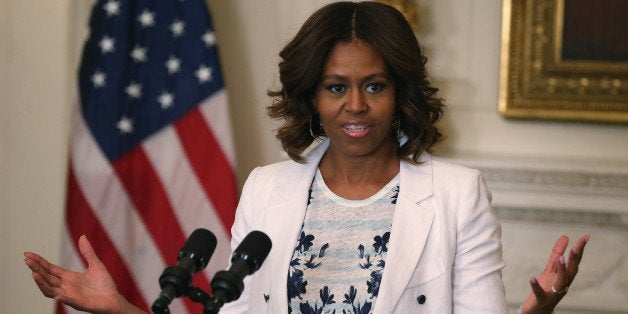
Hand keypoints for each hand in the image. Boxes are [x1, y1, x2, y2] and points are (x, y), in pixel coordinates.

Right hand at [24, 235, 140, 313]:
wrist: (114, 299)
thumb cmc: (104, 284)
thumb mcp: (96, 264)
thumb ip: (87, 252)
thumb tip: (82, 236)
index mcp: (69, 277)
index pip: (50, 269)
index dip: (39, 262)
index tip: (28, 255)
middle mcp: (66, 287)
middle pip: (47, 278)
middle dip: (36, 269)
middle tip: (27, 260)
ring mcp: (71, 296)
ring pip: (51, 290)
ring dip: (42, 283)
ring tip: (34, 274)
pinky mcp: (79, 303)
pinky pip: (69, 301)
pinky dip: (62, 298)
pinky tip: (57, 295)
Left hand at [520, 234, 588, 313]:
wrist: (539, 309)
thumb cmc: (547, 287)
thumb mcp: (551, 268)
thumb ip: (557, 253)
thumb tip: (566, 237)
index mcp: (565, 276)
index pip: (574, 262)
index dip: (580, 249)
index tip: (586, 236)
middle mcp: (562, 284)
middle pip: (571, 271)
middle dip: (574, 260)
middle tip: (576, 247)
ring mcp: (553, 293)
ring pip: (560, 282)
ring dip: (562, 270)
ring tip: (561, 258)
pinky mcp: (541, 299)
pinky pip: (539, 292)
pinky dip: (536, 286)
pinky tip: (532, 278)